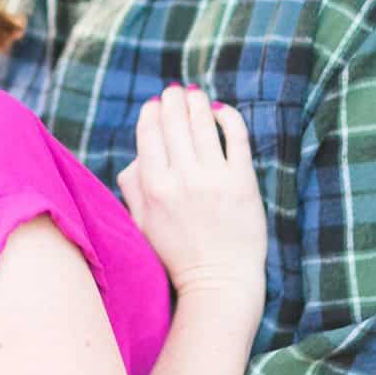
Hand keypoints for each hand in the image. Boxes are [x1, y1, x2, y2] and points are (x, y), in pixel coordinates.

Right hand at [118, 86, 265, 317]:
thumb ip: (132, 188)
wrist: (219, 283)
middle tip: (174, 91)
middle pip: (175, 121)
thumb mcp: (141, 224)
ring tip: (194, 94)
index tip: (154, 104)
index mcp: (154, 187)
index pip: (149, 133)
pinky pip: (236, 136)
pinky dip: (228, 117)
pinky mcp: (243, 182)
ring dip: (197, 102)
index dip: (151, 112)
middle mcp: (182, 179)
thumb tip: (136, 156)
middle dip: (172, 99)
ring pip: (203, 123)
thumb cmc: (177, 255)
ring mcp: (215, 179)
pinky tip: (221, 112)